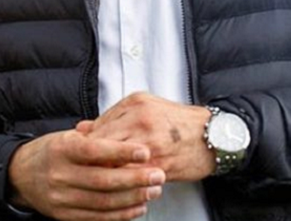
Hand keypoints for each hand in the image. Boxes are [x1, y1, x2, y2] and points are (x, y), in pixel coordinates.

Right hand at [8, 129, 164, 220]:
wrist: (21, 174)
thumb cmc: (53, 151)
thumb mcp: (69, 136)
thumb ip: (98, 137)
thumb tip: (130, 136)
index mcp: (62, 149)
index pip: (94, 151)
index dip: (121, 152)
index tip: (145, 151)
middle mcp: (59, 174)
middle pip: (102, 180)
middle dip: (134, 179)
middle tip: (158, 175)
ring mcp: (61, 198)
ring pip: (103, 202)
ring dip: (133, 198)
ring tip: (153, 190)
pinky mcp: (64, 215)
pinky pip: (97, 217)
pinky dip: (121, 214)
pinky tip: (138, 206)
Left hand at [78, 93, 214, 182]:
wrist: (212, 136)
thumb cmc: (177, 121)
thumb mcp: (144, 107)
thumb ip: (112, 116)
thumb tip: (81, 129)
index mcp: (136, 105)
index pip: (98, 127)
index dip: (85, 145)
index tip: (78, 155)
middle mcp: (142, 122)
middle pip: (102, 147)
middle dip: (91, 161)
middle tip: (83, 171)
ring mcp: (151, 145)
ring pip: (114, 165)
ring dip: (104, 174)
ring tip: (98, 180)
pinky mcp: (160, 166)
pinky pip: (132, 178)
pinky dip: (122, 184)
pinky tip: (119, 185)